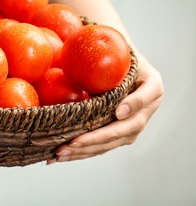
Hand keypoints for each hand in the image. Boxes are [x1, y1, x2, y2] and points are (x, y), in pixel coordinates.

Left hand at [48, 55, 162, 162]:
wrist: (124, 69)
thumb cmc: (121, 59)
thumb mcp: (123, 56)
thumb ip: (115, 63)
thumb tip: (86, 59)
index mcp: (152, 88)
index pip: (143, 98)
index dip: (132, 106)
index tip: (117, 112)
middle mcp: (145, 112)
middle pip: (121, 130)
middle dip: (94, 139)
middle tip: (71, 143)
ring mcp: (132, 127)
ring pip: (108, 144)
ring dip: (84, 151)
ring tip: (61, 154)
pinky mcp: (119, 136)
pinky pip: (101, 146)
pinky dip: (81, 152)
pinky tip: (62, 156)